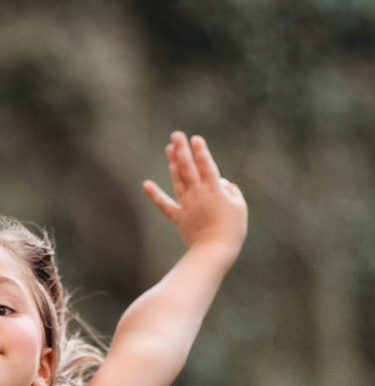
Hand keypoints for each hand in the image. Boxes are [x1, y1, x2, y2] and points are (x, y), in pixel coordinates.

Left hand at [142, 132, 247, 256]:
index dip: (201, 151)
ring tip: (168, 149)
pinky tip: (146, 184)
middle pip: (188, 168)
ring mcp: (187, 205)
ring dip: (172, 163)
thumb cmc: (232, 230)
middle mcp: (198, 194)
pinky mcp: (178, 218)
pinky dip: (155, 194)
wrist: (214, 251)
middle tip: (176, 135)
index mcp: (215, 190)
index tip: (195, 138)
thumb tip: (221, 181)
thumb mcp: (239, 207)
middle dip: (182, 149)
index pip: (206, 165)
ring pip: (177, 180)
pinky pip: (164, 205)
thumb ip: (231, 190)